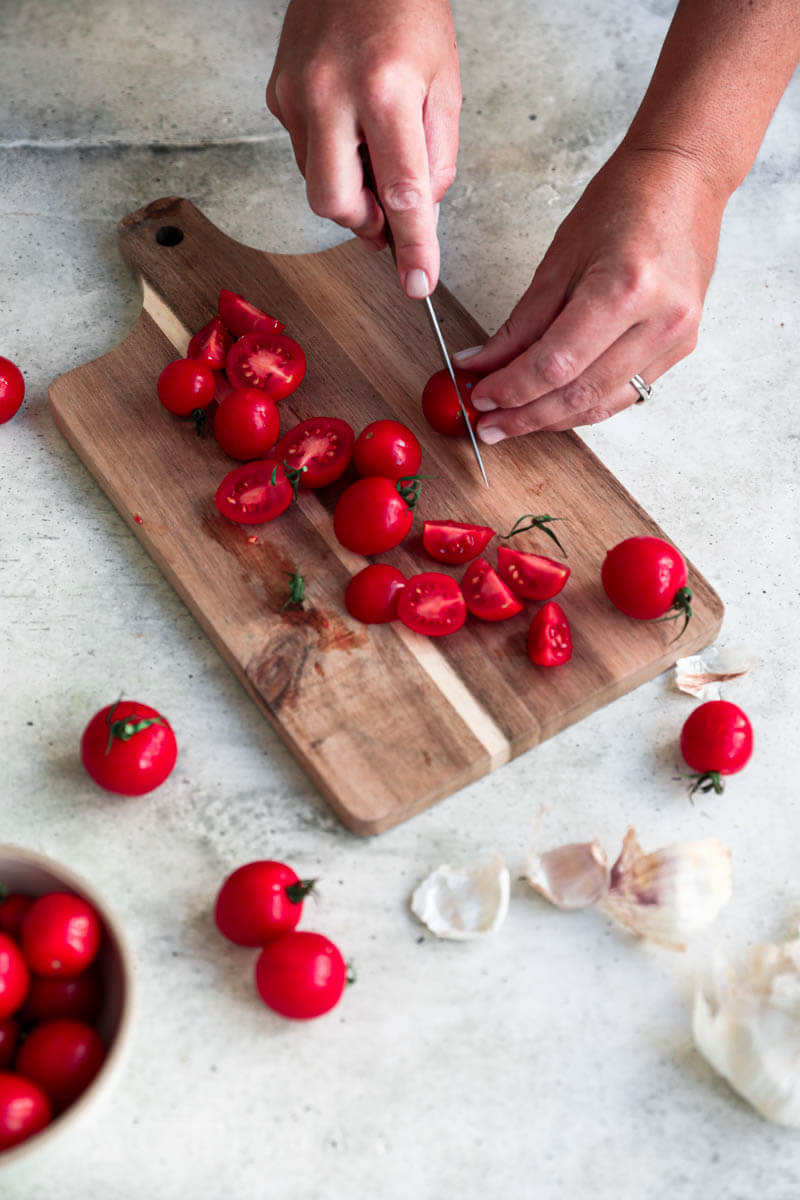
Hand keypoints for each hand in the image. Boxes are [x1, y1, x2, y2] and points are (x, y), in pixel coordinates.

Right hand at [266, 0, 460, 298]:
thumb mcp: (446, 86)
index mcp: (385, 89)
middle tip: (390, 210)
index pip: (401, 193)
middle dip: (366, 221)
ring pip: (319, 185)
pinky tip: (349, 128)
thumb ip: (437, 160)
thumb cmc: (409, 12)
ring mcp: (296, 95)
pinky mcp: (278, 95)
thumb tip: (418, 219)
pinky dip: (333, 159)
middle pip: (338, 205)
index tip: (418, 282)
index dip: (412, 247)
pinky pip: (305, 156)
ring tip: (374, 149)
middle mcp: (331, 93)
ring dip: (351, 187)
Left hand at [455, 146, 727, 441]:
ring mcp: (676, 339)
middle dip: (526, 416)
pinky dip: (583, 404)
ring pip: (602, 403)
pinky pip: (623, 393)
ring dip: (552, 418)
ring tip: (511, 421)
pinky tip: (550, 406)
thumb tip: (483, 364)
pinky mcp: (680, 348)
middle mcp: (659, 320)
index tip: (479, 398)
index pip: (556, 364)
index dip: (511, 389)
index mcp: (626, 288)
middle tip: (488, 425)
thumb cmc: (623, 203)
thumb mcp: (559, 258)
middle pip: (579, 393)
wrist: (685, 180)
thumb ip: (522, 322)